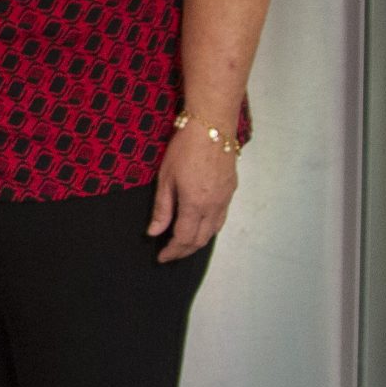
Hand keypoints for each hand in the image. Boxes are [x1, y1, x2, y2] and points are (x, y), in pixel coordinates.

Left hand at [148, 123, 239, 260]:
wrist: (211, 129)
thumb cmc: (184, 149)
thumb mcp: (165, 178)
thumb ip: (162, 208)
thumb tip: (154, 232)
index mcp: (195, 204)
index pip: (184, 238)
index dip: (172, 251)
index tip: (161, 257)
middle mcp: (214, 206)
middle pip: (200, 239)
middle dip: (184, 251)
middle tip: (169, 254)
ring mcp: (225, 200)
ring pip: (213, 231)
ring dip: (197, 242)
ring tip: (182, 245)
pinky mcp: (231, 192)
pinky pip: (221, 219)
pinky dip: (209, 230)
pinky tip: (199, 228)